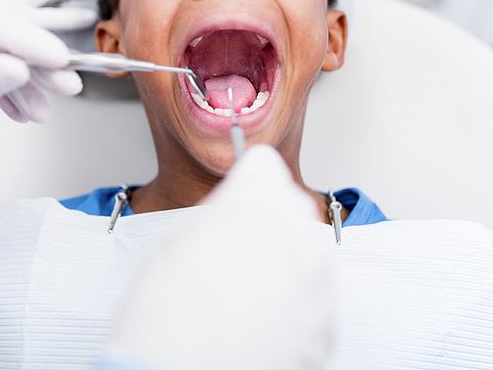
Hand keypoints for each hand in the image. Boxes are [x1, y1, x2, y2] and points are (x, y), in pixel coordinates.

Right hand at [106, 146, 332, 369]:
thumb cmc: (164, 316)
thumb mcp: (179, 238)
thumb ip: (222, 213)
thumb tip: (240, 211)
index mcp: (258, 200)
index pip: (264, 164)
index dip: (244, 183)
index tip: (236, 198)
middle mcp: (300, 234)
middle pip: (292, 207)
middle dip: (267, 224)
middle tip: (231, 255)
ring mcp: (321, 284)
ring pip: (308, 255)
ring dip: (284, 266)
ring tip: (241, 295)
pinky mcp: (328, 328)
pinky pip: (315, 301)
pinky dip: (293, 308)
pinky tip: (255, 323)